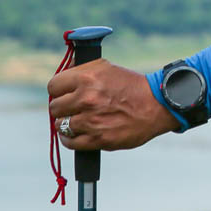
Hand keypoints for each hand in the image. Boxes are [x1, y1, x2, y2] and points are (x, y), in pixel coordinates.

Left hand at [47, 58, 178, 151]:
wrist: (156, 105)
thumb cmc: (130, 85)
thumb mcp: (106, 68)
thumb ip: (81, 68)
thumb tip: (63, 73)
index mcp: (87, 78)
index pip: (53, 86)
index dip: (58, 89)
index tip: (63, 93)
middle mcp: (86, 99)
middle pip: (55, 107)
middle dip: (63, 107)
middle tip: (72, 107)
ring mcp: (91, 121)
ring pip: (60, 125)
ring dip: (67, 123)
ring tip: (77, 120)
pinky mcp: (98, 139)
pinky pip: (69, 142)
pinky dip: (70, 139)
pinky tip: (77, 133)